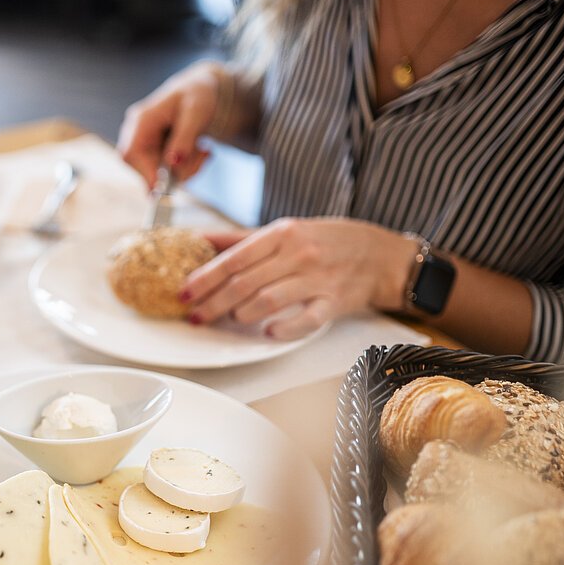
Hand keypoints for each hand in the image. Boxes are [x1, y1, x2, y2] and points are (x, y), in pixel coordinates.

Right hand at [118, 61, 223, 187]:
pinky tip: (199, 152)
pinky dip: (186, 169)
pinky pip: (166, 174)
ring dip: (186, 170)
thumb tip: (173, 163)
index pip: (130, 154)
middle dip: (176, 172)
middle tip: (203, 157)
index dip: (146, 174)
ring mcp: (144, 146)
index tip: (168, 185)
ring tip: (204, 150)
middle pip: (143, 168)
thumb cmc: (197, 95)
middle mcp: (137, 134)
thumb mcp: (196, 112)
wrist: (200, 91)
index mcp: (141, 120)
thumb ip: (184, 138)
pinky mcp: (153, 155)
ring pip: (158, 175)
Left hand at [181, 219, 418, 339]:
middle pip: (245, 282)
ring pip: (270, 299)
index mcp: (282, 234)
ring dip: (243, 313)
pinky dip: (284, 328)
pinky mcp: (334, 302)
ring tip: (228, 320)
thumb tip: (198, 239)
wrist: (380, 255)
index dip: (205, 277)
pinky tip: (267, 333)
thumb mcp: (285, 231)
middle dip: (214, 302)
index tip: (183, 290)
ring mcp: (317, 279)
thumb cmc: (326, 242)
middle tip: (195, 315)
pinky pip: (306, 320)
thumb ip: (241, 239)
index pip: (234, 258)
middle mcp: (298, 254)